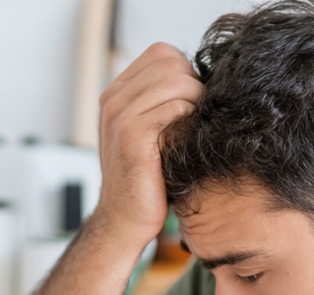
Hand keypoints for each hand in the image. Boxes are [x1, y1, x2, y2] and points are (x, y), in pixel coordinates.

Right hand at [93, 42, 203, 247]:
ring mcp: (119, 116)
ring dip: (196, 101)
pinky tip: (190, 139)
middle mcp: (112, 100)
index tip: (193, 102)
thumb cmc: (144, 180)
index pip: (161, 54)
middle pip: (171, 63)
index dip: (186, 72)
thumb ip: (160, 103)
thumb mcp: (147, 134)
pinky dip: (190, 119)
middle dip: (195, 85)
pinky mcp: (131, 135)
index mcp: (115, 94)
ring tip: (197, 126)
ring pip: (175, 81)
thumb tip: (198, 80)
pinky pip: (174, 107)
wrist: (125, 220)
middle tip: (201, 115)